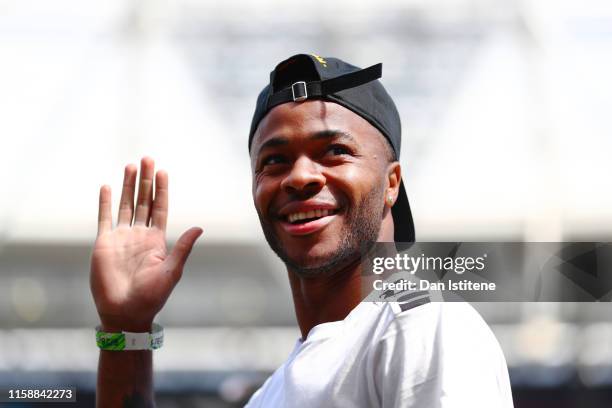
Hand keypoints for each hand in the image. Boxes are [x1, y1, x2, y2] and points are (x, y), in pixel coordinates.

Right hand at [90, 157, 201, 331]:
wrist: (125, 312)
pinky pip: (105, 218)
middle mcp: (140, 234)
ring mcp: (121, 237)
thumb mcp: (172, 271)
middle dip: (146, 180)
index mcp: (157, 240)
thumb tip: (199, 227)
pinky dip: (106, 202)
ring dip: (128, 186)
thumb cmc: (151, 296)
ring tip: (131, 165)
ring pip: (126, 205)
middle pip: (143, 201)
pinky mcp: (104, 243)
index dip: (161, 189)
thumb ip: (183, 247)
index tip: (163, 171)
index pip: (160, 208)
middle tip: (147, 158)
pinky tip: (107, 187)